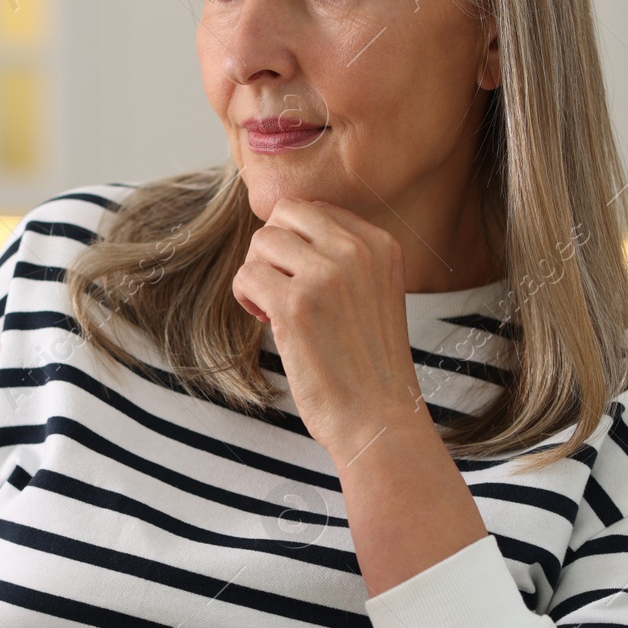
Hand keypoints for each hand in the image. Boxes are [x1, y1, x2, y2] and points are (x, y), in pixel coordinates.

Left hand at [231, 198, 425, 464]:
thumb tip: (278, 229)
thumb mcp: (372, 291)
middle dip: (271, 249)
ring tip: (275, 309)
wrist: (379, 418)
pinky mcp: (296, 304)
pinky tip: (268, 322)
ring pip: (261, 242)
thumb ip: (340, 255)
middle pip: (285, 214)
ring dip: (257, 275)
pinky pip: (246, 275)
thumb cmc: (367, 362)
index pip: (313, 209)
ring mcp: (327, 275)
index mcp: (380, 244)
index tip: (301, 278)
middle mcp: (357, 251)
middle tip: (279, 288)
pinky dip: (246, 298)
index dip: (294, 242)